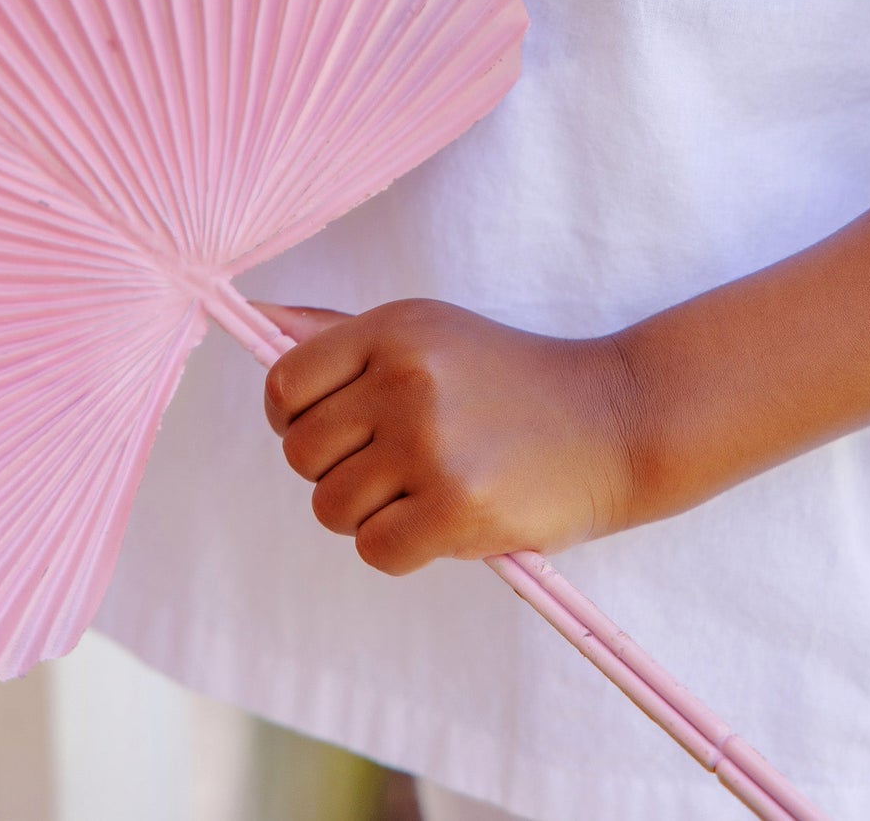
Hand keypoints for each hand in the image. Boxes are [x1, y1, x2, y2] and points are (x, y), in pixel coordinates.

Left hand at [260, 300, 642, 574]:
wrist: (614, 419)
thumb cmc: (508, 379)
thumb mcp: (430, 332)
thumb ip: (340, 333)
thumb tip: (254, 318)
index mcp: (395, 329)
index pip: (285, 385)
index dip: (294, 419)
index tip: (336, 430)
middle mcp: (407, 379)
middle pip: (301, 455)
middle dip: (337, 470)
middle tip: (395, 463)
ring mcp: (431, 444)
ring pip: (331, 508)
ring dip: (370, 513)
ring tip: (425, 488)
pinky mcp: (456, 507)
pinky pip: (375, 550)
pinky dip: (402, 547)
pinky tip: (446, 518)